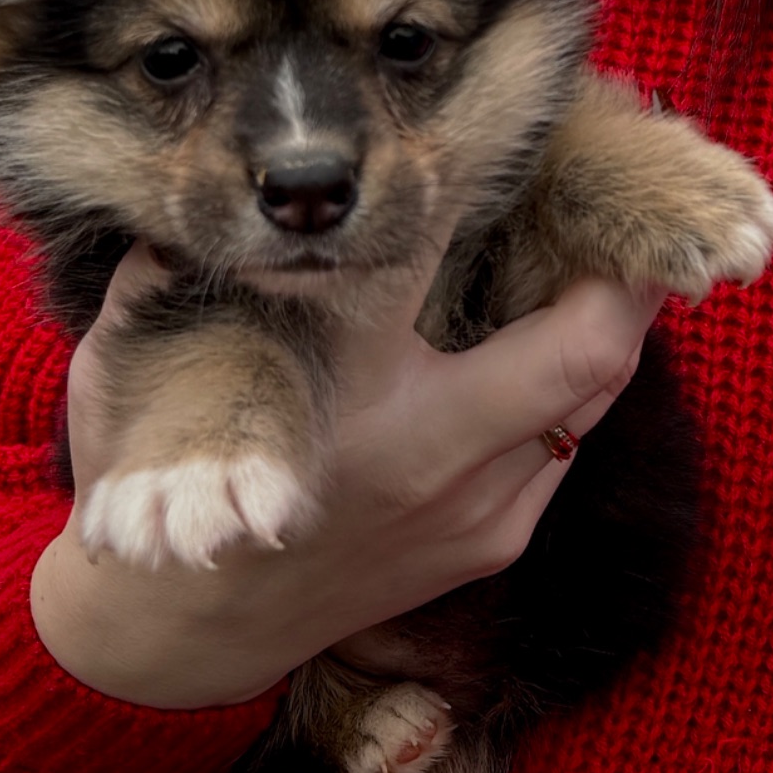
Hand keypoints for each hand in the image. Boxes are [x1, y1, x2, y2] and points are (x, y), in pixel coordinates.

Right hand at [32, 238, 664, 708]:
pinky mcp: (489, 544)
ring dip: (610, 316)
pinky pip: (563, 442)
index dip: (469, 179)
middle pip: (583, 343)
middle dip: (624, 260)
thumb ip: (169, 274)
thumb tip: (212, 194)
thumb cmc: (164, 488)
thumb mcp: (141, 371)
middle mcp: (425, 452)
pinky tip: (552, 331)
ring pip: (594, 394)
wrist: (182, 636)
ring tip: (602, 243)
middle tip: (632, 185)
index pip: (426, 251)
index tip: (491, 136)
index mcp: (337, 389)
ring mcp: (472, 510)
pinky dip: (572, 379)